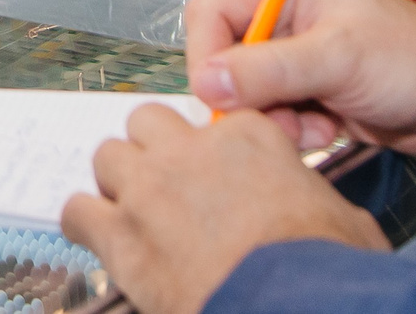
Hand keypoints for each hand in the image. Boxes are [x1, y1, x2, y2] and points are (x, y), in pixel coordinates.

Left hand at [66, 105, 386, 313]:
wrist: (292, 308)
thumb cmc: (325, 267)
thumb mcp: (338, 216)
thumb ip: (306, 195)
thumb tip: (313, 207)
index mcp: (248, 138)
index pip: (216, 120)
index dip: (213, 150)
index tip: (216, 171)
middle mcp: (190, 152)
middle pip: (148, 123)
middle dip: (154, 148)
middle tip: (166, 182)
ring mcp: (149, 189)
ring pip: (108, 156)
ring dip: (118, 181)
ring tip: (133, 209)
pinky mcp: (120, 235)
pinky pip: (77, 211)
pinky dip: (85, 223)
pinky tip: (97, 237)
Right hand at [184, 0, 415, 155]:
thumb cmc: (415, 58)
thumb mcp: (339, 58)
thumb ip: (270, 69)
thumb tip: (209, 81)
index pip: (211, 13)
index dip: (209, 58)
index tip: (221, 98)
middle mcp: (278, 6)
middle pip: (223, 56)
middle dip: (247, 96)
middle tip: (279, 119)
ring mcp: (288, 48)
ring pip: (241, 90)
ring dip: (271, 117)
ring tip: (310, 126)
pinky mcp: (299, 83)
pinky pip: (266, 110)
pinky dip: (289, 127)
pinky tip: (325, 127)